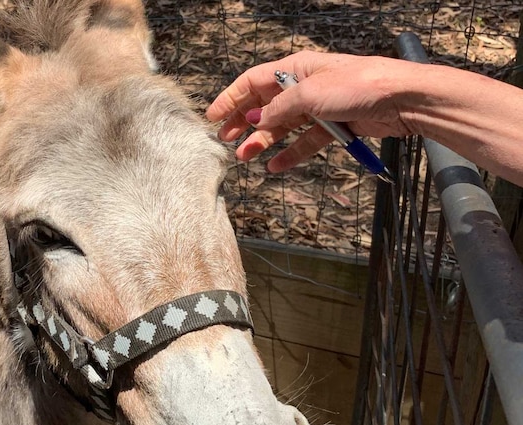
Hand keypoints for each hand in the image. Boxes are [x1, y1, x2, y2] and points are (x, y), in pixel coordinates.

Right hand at [206, 51, 418, 172]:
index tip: (212, 117)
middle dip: (243, 122)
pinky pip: (305, 142)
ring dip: (262, 141)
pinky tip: (276, 166)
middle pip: (264, 105)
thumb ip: (278, 109)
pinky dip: (290, 153)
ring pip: (282, 126)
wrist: (401, 100)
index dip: (230, 98)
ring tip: (245, 156)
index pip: (253, 81)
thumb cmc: (358, 85)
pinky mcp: (334, 126)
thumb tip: (257, 120)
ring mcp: (319, 107)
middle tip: (225, 140)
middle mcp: (304, 86)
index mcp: (295, 69)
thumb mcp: (308, 94)